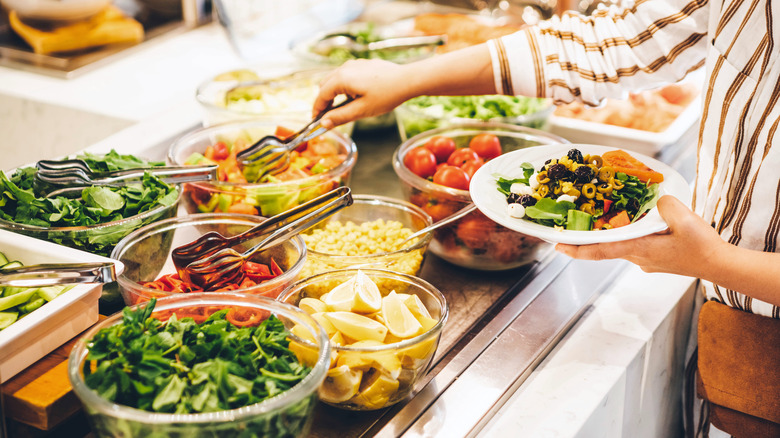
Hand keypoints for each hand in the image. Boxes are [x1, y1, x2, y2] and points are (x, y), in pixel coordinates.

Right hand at [314, 59, 414, 128]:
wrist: (407, 80)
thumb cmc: (387, 95)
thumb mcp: (362, 110)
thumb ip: (340, 117)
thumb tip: (324, 123)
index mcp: (342, 78)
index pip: (321, 95)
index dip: (317, 109)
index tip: (316, 121)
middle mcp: (345, 68)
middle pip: (325, 85)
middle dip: (324, 101)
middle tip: (328, 116)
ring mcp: (354, 64)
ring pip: (335, 79)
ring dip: (334, 93)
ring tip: (340, 108)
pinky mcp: (363, 64)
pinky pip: (346, 75)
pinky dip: (343, 86)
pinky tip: (353, 97)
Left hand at [555, 195, 727, 277]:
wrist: (721, 264)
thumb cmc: (702, 245)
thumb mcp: (683, 217)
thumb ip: (664, 204)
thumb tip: (655, 201)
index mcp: (639, 249)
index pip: (600, 250)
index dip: (576, 249)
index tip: (557, 246)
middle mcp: (638, 258)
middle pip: (606, 246)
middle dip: (588, 237)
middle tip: (570, 225)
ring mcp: (646, 261)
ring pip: (621, 245)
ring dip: (610, 234)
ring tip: (600, 217)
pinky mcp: (655, 258)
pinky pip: (634, 245)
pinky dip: (628, 235)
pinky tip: (634, 222)